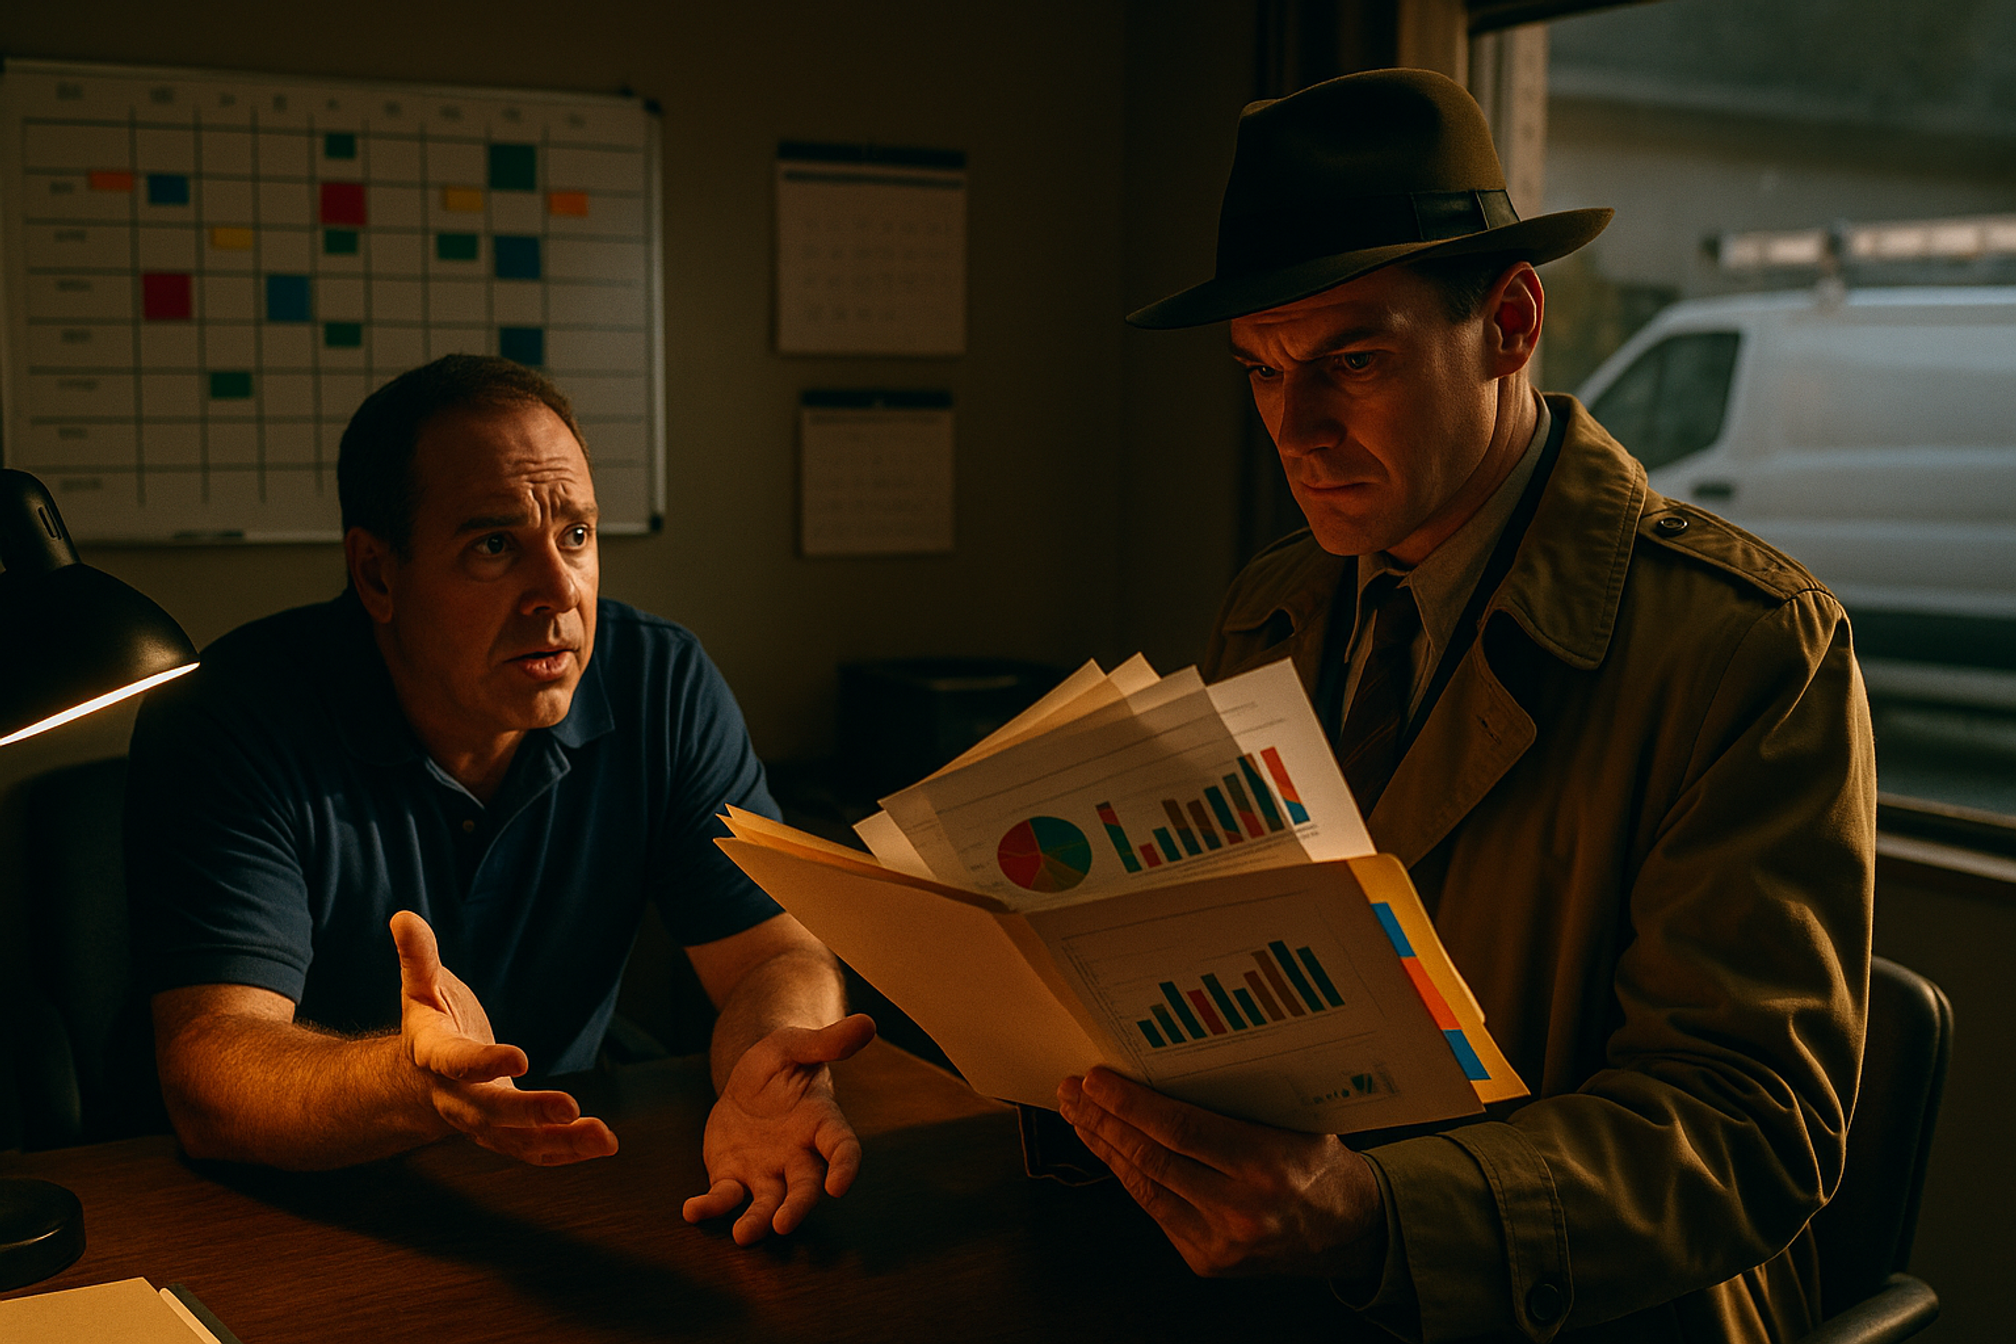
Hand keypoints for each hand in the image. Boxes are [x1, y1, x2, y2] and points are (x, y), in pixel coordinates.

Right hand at [392, 911, 617, 1165]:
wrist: (416, 1079)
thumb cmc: (430, 1022)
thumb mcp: (421, 988)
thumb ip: (418, 958)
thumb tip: (403, 917)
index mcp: (434, 1057)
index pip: (459, 1063)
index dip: (485, 1063)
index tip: (521, 1058)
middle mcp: (456, 1097)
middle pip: (491, 1111)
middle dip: (530, 1112)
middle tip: (570, 1107)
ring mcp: (481, 1121)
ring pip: (518, 1141)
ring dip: (561, 1142)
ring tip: (604, 1138)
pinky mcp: (505, 1131)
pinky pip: (533, 1149)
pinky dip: (566, 1150)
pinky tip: (603, 1144)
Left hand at [682, 1014, 876, 1243]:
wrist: (749, 1078)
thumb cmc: (781, 1060)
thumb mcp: (796, 1043)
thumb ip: (827, 1041)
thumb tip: (868, 1023)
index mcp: (821, 1122)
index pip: (842, 1147)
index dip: (844, 1167)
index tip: (839, 1186)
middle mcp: (799, 1156)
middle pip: (804, 1188)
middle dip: (796, 1208)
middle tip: (785, 1224)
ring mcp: (766, 1172)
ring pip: (767, 1204)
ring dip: (757, 1221)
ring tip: (742, 1235)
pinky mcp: (734, 1178)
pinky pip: (724, 1197)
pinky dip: (710, 1208)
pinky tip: (692, 1211)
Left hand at [1057, 1066, 1383, 1279]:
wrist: (1354, 1231)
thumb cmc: (1323, 1163)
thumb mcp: (1296, 1120)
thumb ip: (1240, 1102)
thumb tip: (1170, 1060)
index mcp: (1267, 1166)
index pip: (1180, 1129)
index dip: (1130, 1104)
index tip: (1096, 1080)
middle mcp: (1241, 1210)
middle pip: (1152, 1158)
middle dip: (1103, 1122)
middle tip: (1072, 1092)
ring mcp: (1221, 1244)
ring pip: (1144, 1188)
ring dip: (1104, 1149)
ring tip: (1078, 1116)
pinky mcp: (1207, 1262)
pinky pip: (1155, 1210)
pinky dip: (1128, 1177)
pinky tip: (1109, 1150)